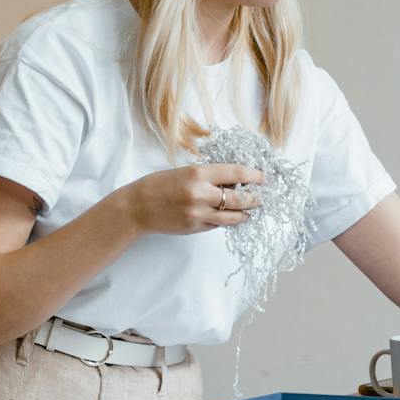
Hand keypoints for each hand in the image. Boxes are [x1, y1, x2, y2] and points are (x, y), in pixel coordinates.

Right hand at [117, 164, 264, 235]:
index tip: (263, 177)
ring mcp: (198, 214)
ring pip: (233, 216)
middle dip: (254, 197)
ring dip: (245, 213)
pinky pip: (218, 224)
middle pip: (239, 198)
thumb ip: (209, 176)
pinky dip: (226, 220)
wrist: (137, 207)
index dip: (254, 175)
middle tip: (261, 196)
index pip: (236, 172)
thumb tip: (236, 179)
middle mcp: (200, 194)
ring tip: (249, 209)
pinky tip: (228, 215)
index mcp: (198, 173)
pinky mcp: (195, 228)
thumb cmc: (160, 185)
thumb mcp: (185, 171)